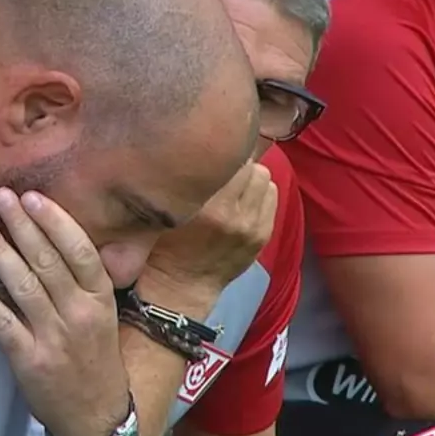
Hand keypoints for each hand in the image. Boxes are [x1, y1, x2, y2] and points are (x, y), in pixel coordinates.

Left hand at [0, 188, 130, 435]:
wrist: (95, 418)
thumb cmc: (97, 360)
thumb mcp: (104, 317)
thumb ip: (84, 282)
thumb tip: (55, 236)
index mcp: (101, 300)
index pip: (80, 252)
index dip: (55, 222)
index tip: (33, 197)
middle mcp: (79, 315)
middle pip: (47, 261)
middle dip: (21, 225)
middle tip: (0, 196)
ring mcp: (54, 337)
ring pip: (23, 285)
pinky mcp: (29, 359)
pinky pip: (1, 321)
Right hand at [141, 160, 276, 298]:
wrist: (180, 286)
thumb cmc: (162, 244)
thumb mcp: (162, 209)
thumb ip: (183, 181)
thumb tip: (203, 148)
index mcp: (204, 207)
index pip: (226, 158)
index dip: (217, 151)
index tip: (208, 153)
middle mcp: (231, 214)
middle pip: (249, 164)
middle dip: (235, 163)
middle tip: (220, 170)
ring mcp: (250, 226)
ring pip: (264, 176)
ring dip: (250, 176)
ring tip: (233, 185)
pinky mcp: (263, 234)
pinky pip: (272, 194)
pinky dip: (259, 192)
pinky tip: (242, 200)